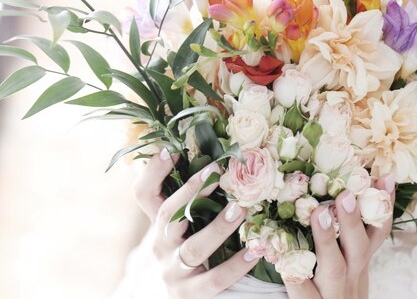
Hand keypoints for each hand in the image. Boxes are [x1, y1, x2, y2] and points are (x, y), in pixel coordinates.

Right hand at [132, 148, 259, 297]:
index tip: (170, 151)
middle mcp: (161, 245)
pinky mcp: (190, 294)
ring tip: (241, 209)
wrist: (194, 296)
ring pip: (193, 248)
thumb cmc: (202, 250)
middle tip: (216, 172)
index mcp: (161, 223)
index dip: (152, 172)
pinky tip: (254, 251)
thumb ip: (202, 199)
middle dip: (191, 191)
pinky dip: (236, 265)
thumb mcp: (194, 223)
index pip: (143, 194)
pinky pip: (214, 279)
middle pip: (167, 215)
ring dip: (218, 227)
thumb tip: (225, 158)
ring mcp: (173, 272)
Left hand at [284, 175, 395, 298]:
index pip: (378, 234)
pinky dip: (295, 273)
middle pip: (359, 249)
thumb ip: (347, 235)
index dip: (384, 207)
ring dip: (327, 239)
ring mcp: (331, 293)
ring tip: (320, 214)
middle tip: (346, 194)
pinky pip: (302, 290)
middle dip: (354, 220)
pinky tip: (284, 256)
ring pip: (334, 268)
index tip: (383, 177)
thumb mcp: (349, 267)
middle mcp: (351, 278)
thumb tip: (347, 188)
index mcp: (359, 264)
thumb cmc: (333, 291)